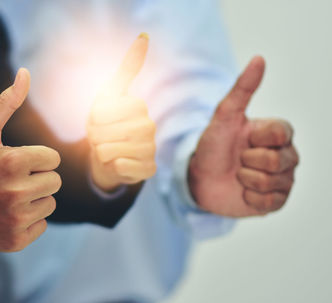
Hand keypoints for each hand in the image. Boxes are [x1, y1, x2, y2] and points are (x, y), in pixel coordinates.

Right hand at [0, 68, 60, 251]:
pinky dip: (28, 221)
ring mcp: (17, 217)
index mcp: (13, 160)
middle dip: (37, 178)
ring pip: (50, 203)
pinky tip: (6, 215)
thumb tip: (25, 72)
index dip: (35, 159)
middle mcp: (17, 190)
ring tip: (6, 197)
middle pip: (55, 181)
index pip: (53, 159)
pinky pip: (42, 225)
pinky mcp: (16, 240)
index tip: (16, 162)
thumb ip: (7, 103)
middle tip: (11, 180)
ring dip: (33, 199)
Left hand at [87, 34, 156, 191]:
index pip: (100, 113)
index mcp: (138, 106)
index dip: (92, 119)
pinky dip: (113, 167)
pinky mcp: (148, 169)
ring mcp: (151, 148)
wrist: (108, 154)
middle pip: (102, 133)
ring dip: (101, 152)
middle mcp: (149, 126)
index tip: (99, 120)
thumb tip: (144, 36)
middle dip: (94, 137)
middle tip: (102, 137)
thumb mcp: (109, 94)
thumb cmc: (106, 122)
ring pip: (110, 151)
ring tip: (109, 149)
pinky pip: (122, 167)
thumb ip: (127, 68)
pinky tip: (118, 163)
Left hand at [188, 57, 298, 216]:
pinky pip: (270, 202)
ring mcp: (282, 180)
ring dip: (246, 179)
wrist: (199, 179)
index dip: (257, 138)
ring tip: (237, 174)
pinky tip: (242, 191)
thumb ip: (242, 89)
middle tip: (237, 159)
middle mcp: (285, 155)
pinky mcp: (275, 202)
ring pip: (273, 181)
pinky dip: (250, 197)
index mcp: (276, 133)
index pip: (281, 133)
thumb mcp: (223, 116)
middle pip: (278, 160)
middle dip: (247, 161)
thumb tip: (259, 58)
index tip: (244, 138)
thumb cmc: (212, 146)